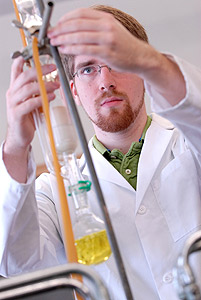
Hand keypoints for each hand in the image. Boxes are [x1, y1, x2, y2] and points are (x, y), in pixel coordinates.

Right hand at [3, 56, 59, 181]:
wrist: (19, 136)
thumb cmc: (27, 118)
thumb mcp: (32, 101)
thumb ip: (38, 92)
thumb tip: (52, 81)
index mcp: (15, 89)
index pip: (16, 70)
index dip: (24, 60)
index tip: (35, 53)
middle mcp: (12, 94)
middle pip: (24, 77)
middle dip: (40, 70)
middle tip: (53, 68)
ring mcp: (13, 104)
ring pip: (28, 89)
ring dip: (44, 86)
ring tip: (55, 85)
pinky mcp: (17, 114)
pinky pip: (29, 104)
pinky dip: (41, 100)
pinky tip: (50, 98)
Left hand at [48, 7, 184, 104]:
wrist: (139, 56)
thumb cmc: (123, 45)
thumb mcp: (110, 30)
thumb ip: (94, 28)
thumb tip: (74, 30)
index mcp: (106, 18)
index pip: (81, 14)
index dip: (65, 18)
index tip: (56, 25)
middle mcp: (106, 26)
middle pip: (77, 24)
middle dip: (61, 29)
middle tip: (50, 34)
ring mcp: (107, 39)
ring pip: (79, 36)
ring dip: (64, 39)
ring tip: (54, 42)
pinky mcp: (107, 53)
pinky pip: (85, 49)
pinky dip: (72, 49)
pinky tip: (64, 49)